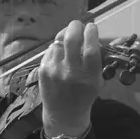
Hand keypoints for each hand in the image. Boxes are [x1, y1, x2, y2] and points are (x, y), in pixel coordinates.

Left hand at [39, 20, 103, 135]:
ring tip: (69, 40)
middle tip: (78, 24)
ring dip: (64, 38)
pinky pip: (50, 51)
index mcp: (89, 76)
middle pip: (71, 40)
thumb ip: (95, 60)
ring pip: (58, 43)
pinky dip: (56, 49)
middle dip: (75, 26)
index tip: (92, 26)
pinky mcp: (43, 70)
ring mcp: (54, 71)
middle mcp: (71, 72)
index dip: (91, 33)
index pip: (91, 49)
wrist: (63, 114)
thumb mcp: (96, 80)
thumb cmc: (84, 95)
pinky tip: (60, 54)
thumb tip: (92, 36)